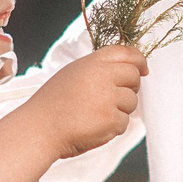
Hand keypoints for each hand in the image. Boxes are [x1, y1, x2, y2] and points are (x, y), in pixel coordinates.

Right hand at [22, 44, 144, 158]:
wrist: (39, 128)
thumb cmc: (53, 104)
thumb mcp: (73, 74)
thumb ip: (98, 69)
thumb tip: (128, 70)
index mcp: (92, 62)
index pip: (126, 53)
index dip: (138, 60)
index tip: (142, 69)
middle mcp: (102, 76)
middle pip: (134, 76)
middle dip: (130, 88)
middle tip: (113, 99)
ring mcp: (108, 98)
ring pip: (131, 102)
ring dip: (119, 110)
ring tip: (94, 114)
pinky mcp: (111, 119)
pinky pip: (124, 122)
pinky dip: (112, 128)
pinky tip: (93, 127)